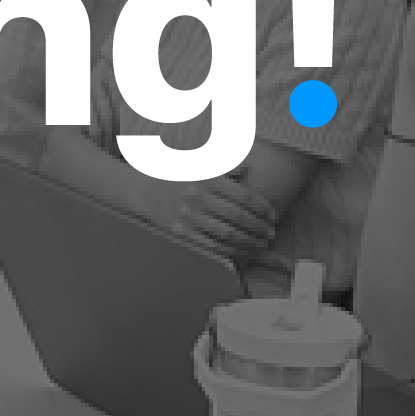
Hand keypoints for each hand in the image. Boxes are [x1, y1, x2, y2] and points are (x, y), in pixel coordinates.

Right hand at [152, 175, 279, 259]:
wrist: (142, 190)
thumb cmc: (175, 175)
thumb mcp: (199, 164)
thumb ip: (225, 167)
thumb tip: (249, 169)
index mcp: (208, 179)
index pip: (244, 196)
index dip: (263, 207)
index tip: (273, 215)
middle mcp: (200, 198)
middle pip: (239, 217)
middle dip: (260, 227)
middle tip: (271, 233)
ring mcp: (190, 217)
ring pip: (228, 234)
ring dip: (250, 241)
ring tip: (261, 244)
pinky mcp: (182, 233)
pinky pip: (212, 245)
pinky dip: (230, 251)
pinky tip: (242, 252)